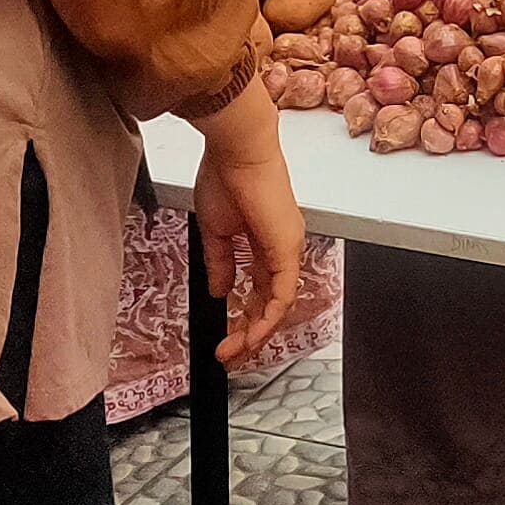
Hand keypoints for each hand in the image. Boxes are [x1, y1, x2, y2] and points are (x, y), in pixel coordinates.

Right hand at [186, 75, 305, 371]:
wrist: (236, 150)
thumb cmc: (225, 177)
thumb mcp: (217, 230)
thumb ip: (221, 264)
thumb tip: (222, 291)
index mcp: (266, 240)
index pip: (260, 289)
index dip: (244, 315)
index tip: (225, 335)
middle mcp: (282, 247)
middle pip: (270, 302)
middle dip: (249, 332)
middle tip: (230, 353)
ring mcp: (287, 249)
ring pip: (278, 304)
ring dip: (256, 332)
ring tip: (235, 352)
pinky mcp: (286, 249)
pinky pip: (282, 295)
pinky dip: (267, 319)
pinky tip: (251, 336)